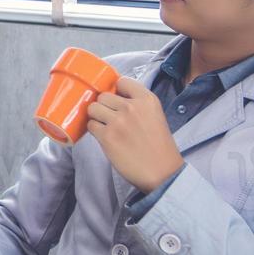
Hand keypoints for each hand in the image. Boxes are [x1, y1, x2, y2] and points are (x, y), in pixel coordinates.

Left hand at [84, 75, 183, 192]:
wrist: (162, 173)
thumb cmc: (159, 147)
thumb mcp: (155, 116)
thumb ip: (138, 105)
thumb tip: (114, 98)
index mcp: (147, 99)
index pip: (122, 81)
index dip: (116, 90)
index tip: (117, 100)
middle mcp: (132, 107)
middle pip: (103, 95)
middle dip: (104, 106)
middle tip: (110, 118)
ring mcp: (118, 121)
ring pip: (93, 108)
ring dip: (96, 117)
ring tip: (105, 127)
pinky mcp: (107, 137)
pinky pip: (91, 125)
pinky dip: (94, 131)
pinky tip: (104, 137)